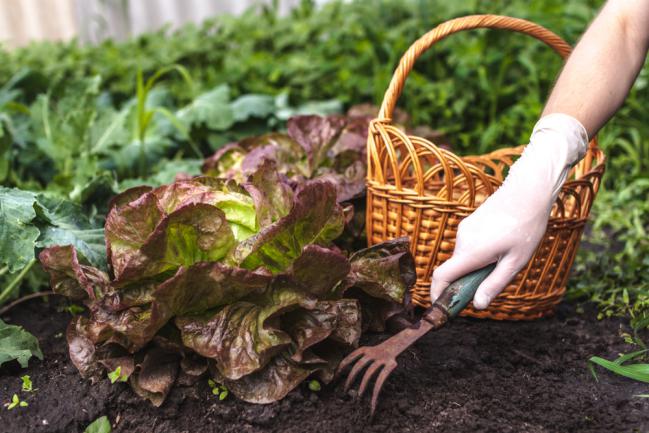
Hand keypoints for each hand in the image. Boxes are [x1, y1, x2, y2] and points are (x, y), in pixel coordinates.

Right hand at [430, 113, 587, 308]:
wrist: (528, 192)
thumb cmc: (526, 227)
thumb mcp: (515, 262)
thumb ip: (494, 284)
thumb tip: (478, 305)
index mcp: (471, 252)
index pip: (441, 276)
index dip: (437, 293)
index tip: (440, 306)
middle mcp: (462, 240)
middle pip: (455, 269)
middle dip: (466, 281)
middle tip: (492, 281)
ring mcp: (464, 230)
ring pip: (462, 257)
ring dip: (475, 266)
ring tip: (504, 258)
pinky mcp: (468, 223)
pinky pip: (467, 246)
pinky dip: (477, 254)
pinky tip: (501, 245)